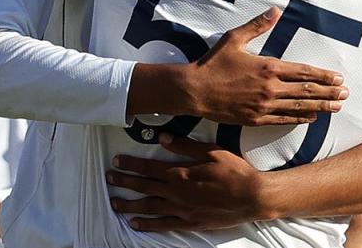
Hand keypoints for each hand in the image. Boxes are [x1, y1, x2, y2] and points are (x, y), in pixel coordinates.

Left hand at [108, 133, 272, 230]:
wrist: (252, 197)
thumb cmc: (234, 172)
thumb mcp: (211, 151)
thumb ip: (184, 145)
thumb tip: (162, 137)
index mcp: (181, 173)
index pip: (148, 167)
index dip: (130, 164)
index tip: (117, 161)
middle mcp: (177, 193)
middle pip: (144, 187)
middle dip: (124, 182)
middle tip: (109, 178)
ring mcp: (182, 210)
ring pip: (149, 207)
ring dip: (129, 204)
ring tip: (114, 202)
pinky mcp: (189, 223)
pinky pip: (163, 224)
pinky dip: (147, 224)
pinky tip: (135, 223)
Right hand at [184, 7, 348, 125]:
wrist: (194, 90)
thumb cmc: (213, 63)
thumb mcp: (234, 38)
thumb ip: (257, 25)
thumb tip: (274, 11)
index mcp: (268, 67)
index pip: (303, 72)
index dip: (323, 76)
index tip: (337, 77)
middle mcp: (270, 88)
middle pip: (307, 91)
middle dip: (329, 92)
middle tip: (345, 94)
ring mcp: (264, 105)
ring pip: (299, 107)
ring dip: (321, 107)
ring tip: (337, 107)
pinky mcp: (256, 119)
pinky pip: (284, 119)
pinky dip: (300, 118)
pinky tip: (312, 117)